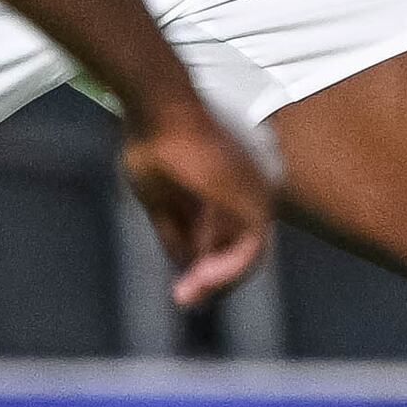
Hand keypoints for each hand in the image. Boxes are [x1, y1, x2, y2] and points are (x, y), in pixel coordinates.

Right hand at [116, 85, 279, 309]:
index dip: (208, 264)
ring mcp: (254, 193)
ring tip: (188, 294)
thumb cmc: (152, 141)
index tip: (183, 285)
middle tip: (185, 298)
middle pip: (240, 247)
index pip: (229, 237)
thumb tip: (182, 264)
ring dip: (220, 280)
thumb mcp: (157, 198)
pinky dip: (227, 270)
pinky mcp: (252, 198)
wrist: (156, 108)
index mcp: (228, 187)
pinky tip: (200, 279)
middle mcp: (249, 190)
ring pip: (249, 254)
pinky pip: (250, 249)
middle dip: (215, 278)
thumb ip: (174, 231)